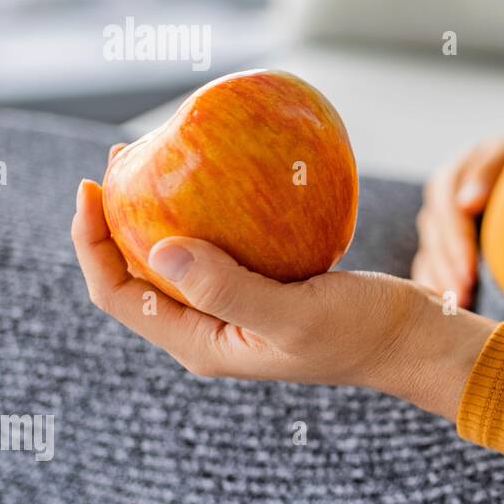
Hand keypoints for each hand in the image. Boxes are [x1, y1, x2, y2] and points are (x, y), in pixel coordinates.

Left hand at [72, 147, 493, 420]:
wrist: (412, 339)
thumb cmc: (360, 333)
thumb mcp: (295, 314)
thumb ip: (229, 288)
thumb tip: (161, 247)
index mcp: (203, 344)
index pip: (120, 295)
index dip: (92, 244)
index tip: (91, 186)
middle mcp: (209, 329)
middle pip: (137, 274)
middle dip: (115, 220)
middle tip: (120, 160)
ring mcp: (235, 308)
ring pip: (175, 258)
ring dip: (157, 213)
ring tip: (156, 160)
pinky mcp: (263, 287)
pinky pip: (216, 248)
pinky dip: (205, 213)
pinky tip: (218, 180)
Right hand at [411, 136, 503, 307]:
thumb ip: (492, 172)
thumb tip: (467, 202)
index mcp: (456, 173)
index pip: (447, 211)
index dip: (457, 242)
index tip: (470, 272)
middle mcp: (442, 199)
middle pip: (435, 237)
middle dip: (449, 270)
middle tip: (463, 299)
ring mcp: (440, 223)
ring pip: (429, 255)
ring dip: (441, 283)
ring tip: (458, 309)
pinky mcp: (442, 245)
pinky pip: (429, 269)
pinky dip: (436, 289)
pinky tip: (447, 311)